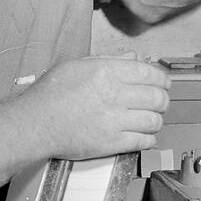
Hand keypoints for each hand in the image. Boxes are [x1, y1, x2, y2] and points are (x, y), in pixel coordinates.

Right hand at [29, 55, 170, 156]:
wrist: (35, 122)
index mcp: (109, 72)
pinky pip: (142, 141)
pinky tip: (145, 136)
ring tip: (152, 120)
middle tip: (161, 103)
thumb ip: (109, 61)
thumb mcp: (78, 65)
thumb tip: (133, 57)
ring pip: (154, 121)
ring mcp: (115, 120)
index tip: (164, 84)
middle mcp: (115, 94)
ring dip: (157, 121)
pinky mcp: (111, 143)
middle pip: (158, 98)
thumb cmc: (51, 93)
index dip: (163, 80)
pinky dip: (149, 139)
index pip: (151, 74)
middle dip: (163, 101)